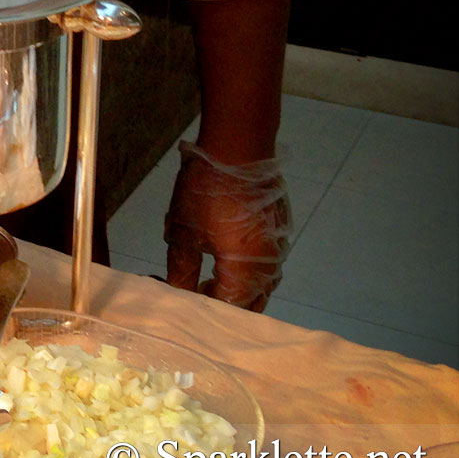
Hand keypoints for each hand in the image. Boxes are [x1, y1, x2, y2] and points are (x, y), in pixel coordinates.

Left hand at [164, 140, 290, 310]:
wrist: (238, 148)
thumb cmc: (207, 192)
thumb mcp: (184, 232)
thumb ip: (182, 269)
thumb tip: (178, 292)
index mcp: (246, 272)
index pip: (228, 309)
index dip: (204, 309)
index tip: (183, 299)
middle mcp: (269, 266)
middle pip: (250, 303)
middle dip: (224, 303)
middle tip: (196, 291)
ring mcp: (279, 248)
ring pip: (261, 285)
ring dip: (238, 289)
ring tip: (208, 278)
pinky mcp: (280, 231)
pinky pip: (266, 264)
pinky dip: (248, 271)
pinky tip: (226, 257)